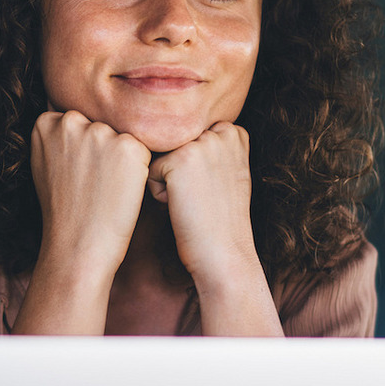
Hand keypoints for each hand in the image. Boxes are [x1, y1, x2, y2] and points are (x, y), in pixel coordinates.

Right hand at [31, 110, 150, 283]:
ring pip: (123, 138)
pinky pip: (143, 151)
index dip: (83, 150)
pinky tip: (121, 191)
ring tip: (106, 189)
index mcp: (47, 122)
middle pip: (102, 126)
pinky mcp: (129, 147)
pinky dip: (139, 171)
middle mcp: (71, 120)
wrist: (77, 246)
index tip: (77, 174)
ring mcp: (100, 132)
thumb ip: (58, 137)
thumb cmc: (64, 211)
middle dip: (103, 150)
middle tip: (93, 184)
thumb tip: (73, 115)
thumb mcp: (47, 164)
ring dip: (121, 159)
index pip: (80, 121)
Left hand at [147, 122, 258, 287]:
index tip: (211, 191)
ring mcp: (202, 143)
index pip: (189, 138)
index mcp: (235, 132)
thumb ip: (214, 147)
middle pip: (174, 145)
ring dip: (168, 180)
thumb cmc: (220, 221)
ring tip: (192, 201)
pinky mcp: (180, 158)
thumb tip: (178, 136)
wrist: (224, 254)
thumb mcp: (230, 173)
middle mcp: (221, 131)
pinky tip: (181, 207)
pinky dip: (158, 193)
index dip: (192, 168)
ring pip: (161, 156)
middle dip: (179, 171)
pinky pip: (150, 171)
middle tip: (201, 198)